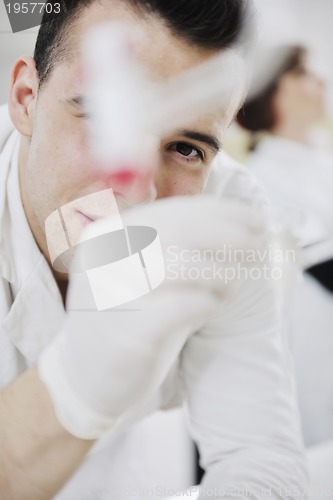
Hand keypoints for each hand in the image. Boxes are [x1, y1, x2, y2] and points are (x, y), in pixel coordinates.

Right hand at [38, 195, 266, 438]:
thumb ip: (179, 244)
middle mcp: (105, 258)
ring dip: (220, 273)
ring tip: (232, 285)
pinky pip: (179, 307)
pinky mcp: (126, 334)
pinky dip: (206, 303)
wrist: (86, 374)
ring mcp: (112, 294)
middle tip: (260, 246)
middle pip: (179, 232)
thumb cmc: (128, 315)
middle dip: (229, 237)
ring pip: (181, 266)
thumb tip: (241, 223)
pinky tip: (212, 306)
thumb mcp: (144, 268)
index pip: (173, 212)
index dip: (221, 213)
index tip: (256, 220)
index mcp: (109, 235)